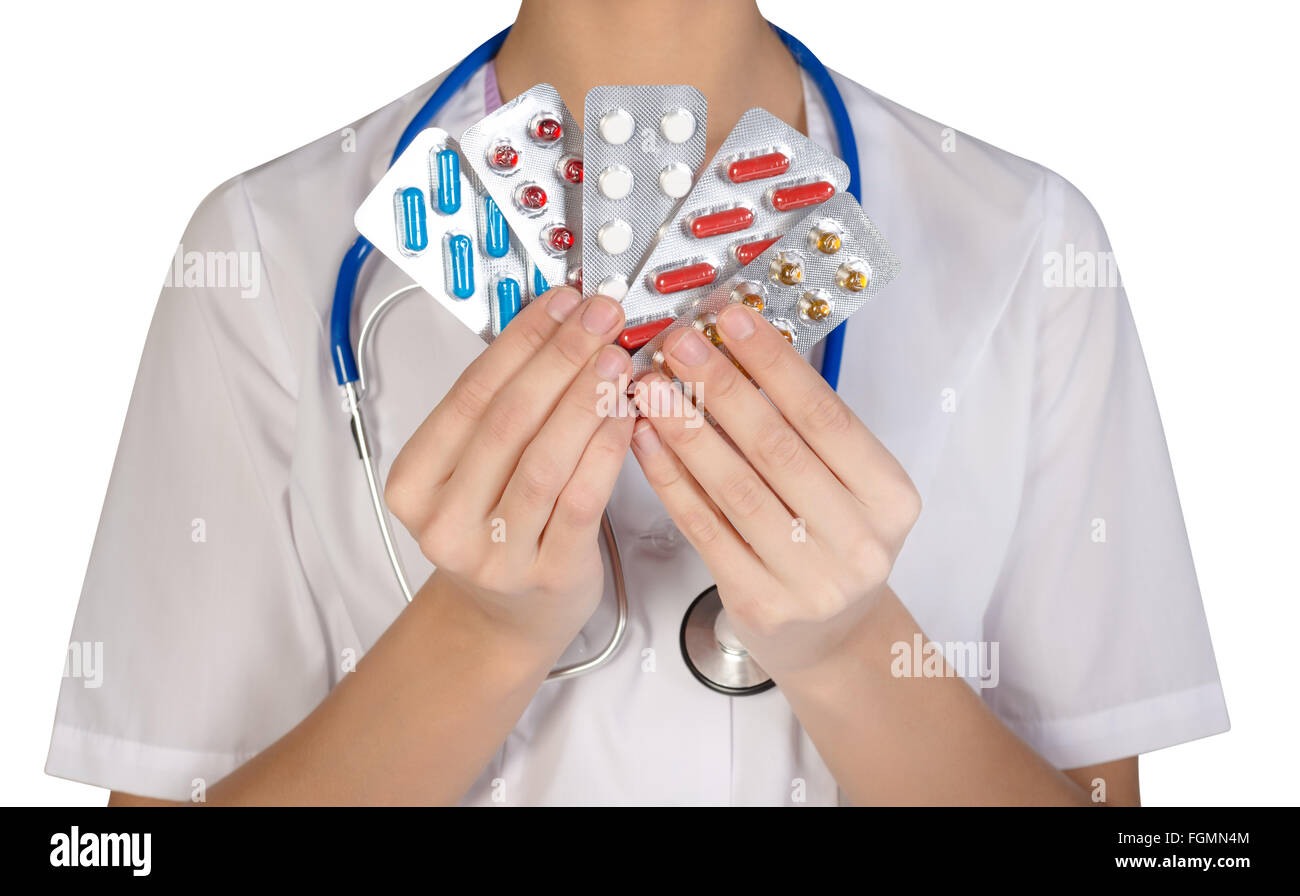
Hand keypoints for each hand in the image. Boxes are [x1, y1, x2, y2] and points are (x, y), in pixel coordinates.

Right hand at [385, 288, 632, 653]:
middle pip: (508, 421)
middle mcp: (446, 521)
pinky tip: (627, 415)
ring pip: (546, 459)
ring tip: (617, 357)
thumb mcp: (473, 472)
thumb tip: (555, 325)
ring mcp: (495, 555)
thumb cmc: (494, 531)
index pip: (469, 395)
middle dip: (560, 358)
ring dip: (586, 398)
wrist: (503, 621)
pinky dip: (606, 451)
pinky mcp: (548, 575)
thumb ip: (501, 409)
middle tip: (600, 317)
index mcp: (414, 485)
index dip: (520, 341)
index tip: (560, 303)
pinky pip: (581, 500)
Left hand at [630, 304, 920, 675]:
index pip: (826, 417)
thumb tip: (735, 351)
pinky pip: (705, 529)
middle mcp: (860, 542)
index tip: (731, 321)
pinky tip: (646, 442)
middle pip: (777, 449)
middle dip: (720, 388)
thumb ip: (802, 431)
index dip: (774, 364)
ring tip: (651, 387)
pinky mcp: (762, 604)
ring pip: (736, 489)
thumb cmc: (830, 544)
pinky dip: (671, 480)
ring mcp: (812, 581)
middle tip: (678, 345)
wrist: (831, 639)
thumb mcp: (844, 486)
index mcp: (891, 499)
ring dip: (686, 430)